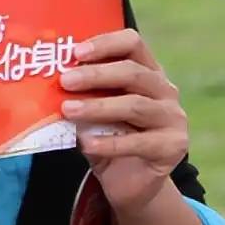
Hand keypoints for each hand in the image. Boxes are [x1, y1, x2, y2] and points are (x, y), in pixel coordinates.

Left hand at [58, 28, 188, 214]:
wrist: (130, 182)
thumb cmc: (107, 136)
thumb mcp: (93, 109)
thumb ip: (82, 93)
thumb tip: (50, 78)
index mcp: (147, 70)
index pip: (132, 43)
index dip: (106, 43)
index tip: (76, 52)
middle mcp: (165, 89)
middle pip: (133, 72)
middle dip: (96, 75)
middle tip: (65, 81)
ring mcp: (173, 117)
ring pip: (135, 106)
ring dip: (98, 107)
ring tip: (68, 111)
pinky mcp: (174, 146)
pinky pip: (139, 142)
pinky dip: (109, 143)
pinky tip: (86, 144)